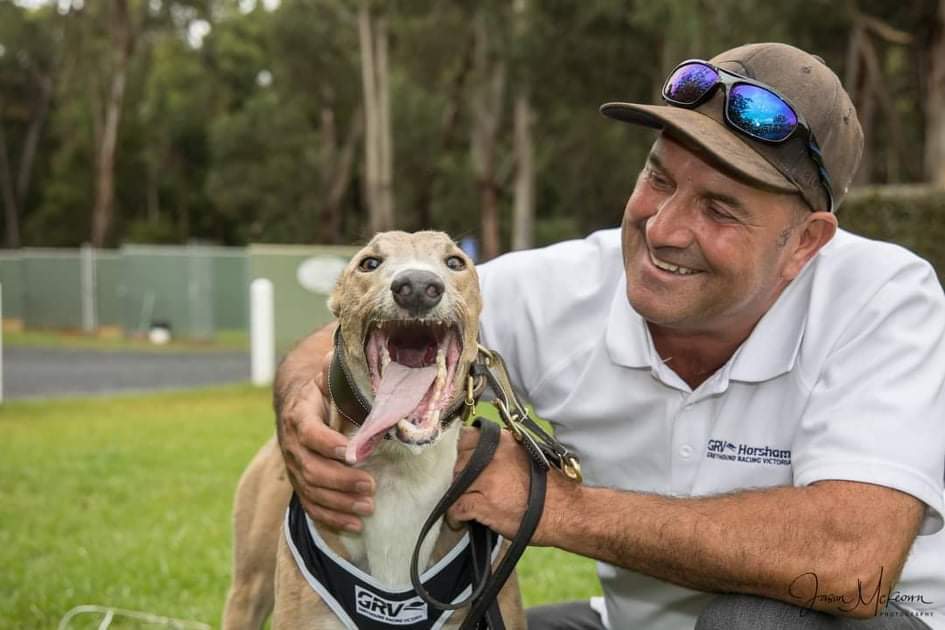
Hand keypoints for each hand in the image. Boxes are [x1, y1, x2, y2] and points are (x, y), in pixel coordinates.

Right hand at [276, 344, 375, 532]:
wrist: (301, 407)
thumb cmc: (325, 392)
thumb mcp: (331, 379)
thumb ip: (338, 373)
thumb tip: (342, 355)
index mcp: (300, 415)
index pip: (309, 432)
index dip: (328, 444)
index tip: (352, 453)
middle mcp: (292, 445)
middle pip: (311, 468)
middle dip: (341, 480)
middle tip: (370, 485)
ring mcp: (295, 468)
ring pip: (312, 491)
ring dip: (341, 502)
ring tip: (368, 506)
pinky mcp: (301, 485)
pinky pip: (312, 506)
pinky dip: (332, 518)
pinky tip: (355, 525)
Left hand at [448, 425, 579, 545]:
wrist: (564, 511)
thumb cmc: (551, 487)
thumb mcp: (527, 454)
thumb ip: (504, 451)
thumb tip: (484, 453)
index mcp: (503, 441)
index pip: (467, 438)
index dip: (463, 453)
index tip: (465, 464)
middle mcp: (492, 456)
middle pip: (458, 462)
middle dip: (460, 477)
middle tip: (469, 489)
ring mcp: (486, 479)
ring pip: (454, 485)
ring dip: (458, 496)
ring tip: (464, 506)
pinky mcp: (482, 503)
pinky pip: (456, 508)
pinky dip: (455, 517)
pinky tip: (461, 522)